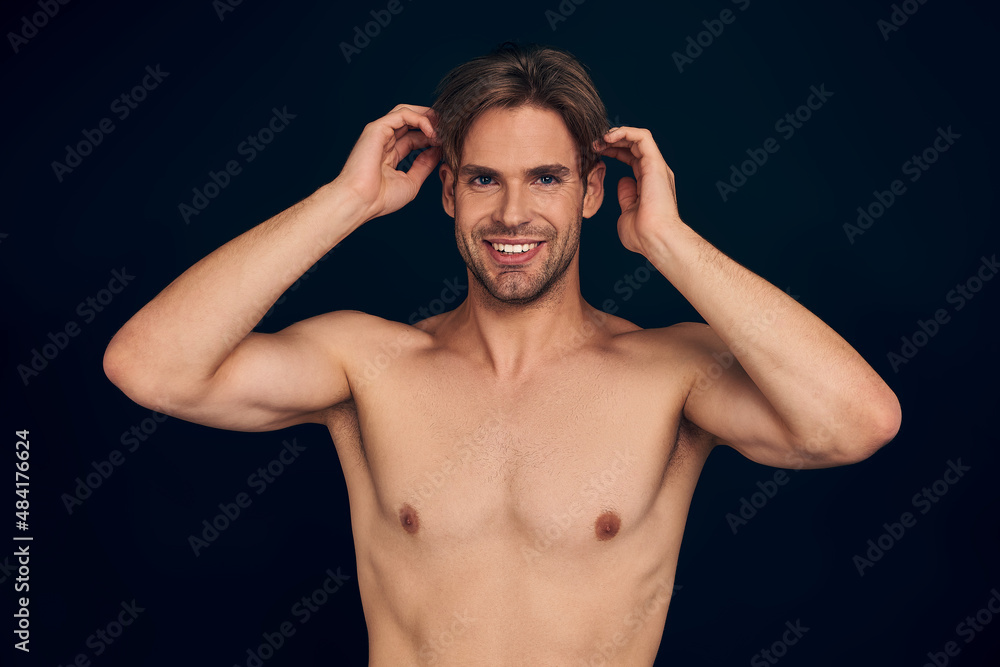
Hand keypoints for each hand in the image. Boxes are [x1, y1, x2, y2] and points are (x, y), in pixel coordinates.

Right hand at [335, 104, 441, 223]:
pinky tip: (431, 131)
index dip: (432, 138)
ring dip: (427, 118)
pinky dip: (420, 119)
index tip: (447, 145)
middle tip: (448, 131)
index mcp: (390, 155)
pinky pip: (402, 114)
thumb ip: (424, 165)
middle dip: (431, 123)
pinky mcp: (377, 128)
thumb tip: (438, 151)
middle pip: (411, 122)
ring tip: (441, 129)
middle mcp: (384, 141)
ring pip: (407, 112)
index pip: (415, 138)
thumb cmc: (381, 199)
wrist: (361, 202)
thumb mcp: (411, 181)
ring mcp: (380, 133)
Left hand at [594, 126, 680, 255]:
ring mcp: (656, 167)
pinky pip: (643, 137)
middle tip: (594, 144)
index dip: (614, 151)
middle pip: (634, 145)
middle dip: (613, 141)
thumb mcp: (628, 212)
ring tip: (600, 139)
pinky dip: (625, 132)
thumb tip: (623, 183)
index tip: (595, 153)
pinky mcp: (655, 163)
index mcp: (649, 182)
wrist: (655, 238)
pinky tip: (609, 138)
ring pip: (639, 137)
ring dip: (618, 134)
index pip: (632, 157)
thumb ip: (626, 196)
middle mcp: (655, 171)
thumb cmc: (643, 234)